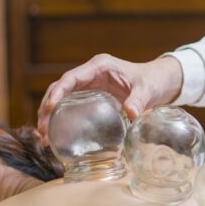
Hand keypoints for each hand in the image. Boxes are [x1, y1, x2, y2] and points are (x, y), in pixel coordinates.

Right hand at [36, 54, 183, 141]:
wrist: (161, 81)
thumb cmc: (153, 80)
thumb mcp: (147, 89)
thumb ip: (139, 100)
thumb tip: (131, 114)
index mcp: (99, 66)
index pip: (71, 78)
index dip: (57, 92)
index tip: (50, 108)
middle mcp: (90, 74)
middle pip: (59, 89)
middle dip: (47, 108)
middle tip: (43, 131)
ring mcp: (89, 85)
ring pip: (61, 98)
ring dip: (49, 116)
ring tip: (44, 138)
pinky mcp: (91, 96)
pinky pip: (70, 106)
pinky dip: (61, 119)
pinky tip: (56, 137)